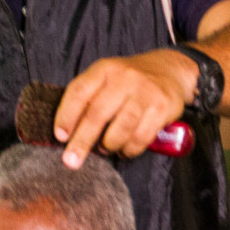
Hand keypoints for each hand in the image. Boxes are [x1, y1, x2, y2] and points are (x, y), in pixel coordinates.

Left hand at [53, 50, 194, 168]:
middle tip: (71, 161)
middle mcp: (125, 78)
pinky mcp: (163, 107)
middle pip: (97, 114)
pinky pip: (141, 137)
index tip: (60, 137)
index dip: (66, 116)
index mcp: (104, 69)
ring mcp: (145, 92)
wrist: (169, 70)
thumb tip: (67, 134)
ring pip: (121, 129)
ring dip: (109, 145)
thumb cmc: (129, 81)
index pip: (79, 92)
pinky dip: (129, 149)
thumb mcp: (106, 78)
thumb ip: (88, 99)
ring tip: (106, 148)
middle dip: (82, 141)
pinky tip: (125, 148)